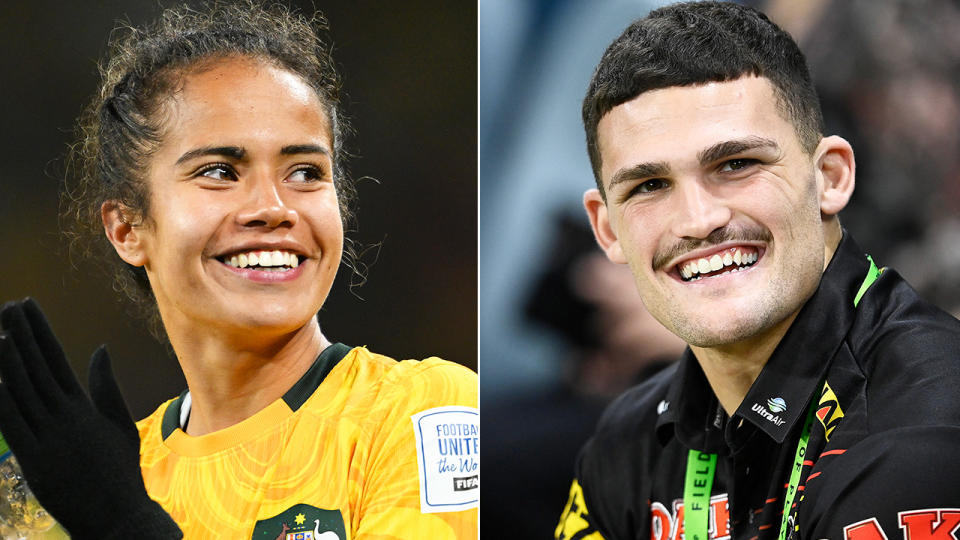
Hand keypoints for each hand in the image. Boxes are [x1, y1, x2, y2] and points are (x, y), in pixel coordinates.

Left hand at [0, 299, 180, 538]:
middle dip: (21, 334)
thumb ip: (105, 386)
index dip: (40, 331)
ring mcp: (50, 437)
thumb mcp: (118, 424)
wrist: (118, 515)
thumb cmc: (119, 471)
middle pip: (37, 368)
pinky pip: (14, 426)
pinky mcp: (36, 460)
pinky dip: (3, 402)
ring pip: (23, 391)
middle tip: (9, 305)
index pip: (57, 358)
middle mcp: (66, 415)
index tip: (28, 306)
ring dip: (9, 360)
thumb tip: (99, 349)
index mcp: (84, 406)